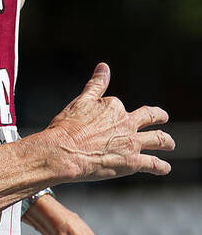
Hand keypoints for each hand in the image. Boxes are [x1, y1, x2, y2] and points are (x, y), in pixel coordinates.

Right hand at [48, 63, 174, 181]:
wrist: (64, 152)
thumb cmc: (68, 127)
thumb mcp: (81, 101)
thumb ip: (96, 84)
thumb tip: (104, 66)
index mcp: (113, 106)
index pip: (118, 107)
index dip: (112, 113)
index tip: (105, 119)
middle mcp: (126, 122)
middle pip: (150, 116)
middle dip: (159, 116)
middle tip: (163, 117)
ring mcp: (131, 143)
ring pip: (158, 139)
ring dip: (167, 141)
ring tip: (170, 143)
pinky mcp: (132, 162)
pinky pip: (153, 164)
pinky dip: (161, 166)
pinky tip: (165, 168)